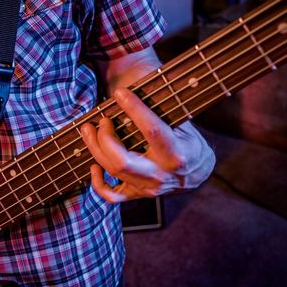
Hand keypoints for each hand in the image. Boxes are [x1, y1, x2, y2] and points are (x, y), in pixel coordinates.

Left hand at [80, 88, 214, 201]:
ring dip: (95, 149)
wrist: (197, 172)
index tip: (120, 93)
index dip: (134, 109)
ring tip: (88, 130)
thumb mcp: (183, 124)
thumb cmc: (187, 141)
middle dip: (105, 138)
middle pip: (122, 160)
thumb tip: (135, 91)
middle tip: (101, 120)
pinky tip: (93, 165)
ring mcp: (147, 188)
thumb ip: (161, 112)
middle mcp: (160, 174)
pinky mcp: (138, 194)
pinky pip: (112, 195)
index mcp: (175, 153)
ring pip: (113, 172)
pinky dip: (97, 182)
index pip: (152, 130)